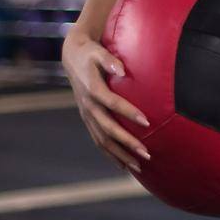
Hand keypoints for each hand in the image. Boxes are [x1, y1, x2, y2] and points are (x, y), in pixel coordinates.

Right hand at [62, 31, 151, 172]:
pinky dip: (110, 155)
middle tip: (147, 153)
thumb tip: (123, 70)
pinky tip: (124, 166)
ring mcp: (87, 116)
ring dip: (120, 155)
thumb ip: (110, 60)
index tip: (147, 122)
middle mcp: (88, 106)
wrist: (73, 58)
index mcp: (92, 89)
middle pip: (108, 130)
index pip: (112, 103)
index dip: (128, 113)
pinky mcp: (88, 120)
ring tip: (139, 167)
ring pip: (102, 141)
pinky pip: (99, 141)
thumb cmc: (91, 53)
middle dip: (127, 143)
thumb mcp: (99, 52)